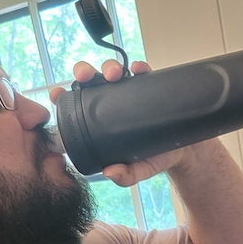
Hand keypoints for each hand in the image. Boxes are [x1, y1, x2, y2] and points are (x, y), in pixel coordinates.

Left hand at [49, 60, 187, 186]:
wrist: (185, 151)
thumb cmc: (155, 158)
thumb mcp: (139, 171)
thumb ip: (125, 176)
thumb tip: (110, 174)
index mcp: (101, 119)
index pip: (77, 104)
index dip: (64, 97)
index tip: (57, 94)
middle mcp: (113, 101)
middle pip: (92, 81)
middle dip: (85, 73)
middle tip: (86, 77)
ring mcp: (131, 92)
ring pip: (114, 71)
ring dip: (110, 67)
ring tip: (114, 75)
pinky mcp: (151, 86)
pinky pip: (142, 71)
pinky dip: (138, 67)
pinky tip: (137, 69)